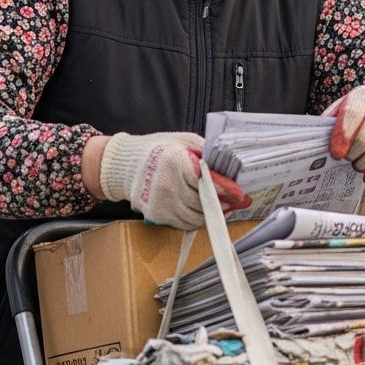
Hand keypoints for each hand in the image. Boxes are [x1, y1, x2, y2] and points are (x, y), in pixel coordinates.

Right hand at [98, 132, 250, 229]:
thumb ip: (205, 152)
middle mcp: (167, 185)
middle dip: (222, 204)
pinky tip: (203, 212)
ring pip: (196, 217)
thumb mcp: (183, 140)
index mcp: (175, 162)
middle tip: (235, 203)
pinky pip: (184, 224)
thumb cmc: (157, 149)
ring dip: (211, 215)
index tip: (239, 195)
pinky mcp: (157, 215)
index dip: (226, 190)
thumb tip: (227, 167)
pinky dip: (196, 220)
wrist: (125, 165)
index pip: (207, 182)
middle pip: (203, 202)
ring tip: (221, 208)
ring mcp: (161, 203)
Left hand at [324, 85, 364, 183]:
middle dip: (352, 155)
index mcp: (364, 97)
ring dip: (363, 165)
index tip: (335, 155)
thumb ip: (332, 121)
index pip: (351, 115)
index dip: (341, 137)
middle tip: (347, 159)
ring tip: (358, 165)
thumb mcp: (347, 106)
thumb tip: (318, 141)